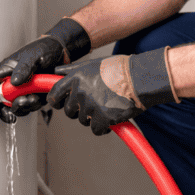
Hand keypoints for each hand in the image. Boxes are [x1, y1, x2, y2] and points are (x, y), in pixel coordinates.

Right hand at [0, 37, 62, 121]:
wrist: (62, 52)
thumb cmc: (44, 48)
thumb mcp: (33, 56)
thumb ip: (23, 68)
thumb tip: (14, 82)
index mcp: (4, 71)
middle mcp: (10, 82)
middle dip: (3, 112)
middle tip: (11, 118)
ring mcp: (21, 90)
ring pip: (13, 107)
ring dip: (22, 108)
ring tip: (33, 99)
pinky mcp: (32, 95)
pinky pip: (28, 107)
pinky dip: (32, 107)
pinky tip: (39, 98)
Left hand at [48, 48, 178, 135]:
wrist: (140, 79)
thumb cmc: (120, 69)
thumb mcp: (93, 64)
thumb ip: (73, 70)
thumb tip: (56, 72)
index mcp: (76, 78)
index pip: (55, 95)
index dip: (57, 101)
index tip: (61, 104)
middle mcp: (80, 92)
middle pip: (69, 111)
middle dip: (79, 111)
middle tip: (93, 105)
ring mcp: (90, 106)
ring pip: (83, 121)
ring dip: (93, 118)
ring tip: (107, 108)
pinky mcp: (102, 118)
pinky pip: (96, 130)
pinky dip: (103, 128)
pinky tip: (111, 119)